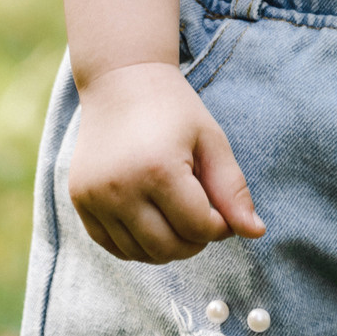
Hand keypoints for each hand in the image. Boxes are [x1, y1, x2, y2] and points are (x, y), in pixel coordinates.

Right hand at [65, 61, 265, 261]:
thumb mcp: (210, 140)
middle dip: (195, 240)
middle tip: (202, 214)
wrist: (120, 81)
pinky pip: (113, 247)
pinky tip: (152, 220)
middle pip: (169, 248)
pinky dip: (138, 245)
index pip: (199, 228)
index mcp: (159, 169)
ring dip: (168, 245)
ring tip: (177, 213)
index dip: (220, 225)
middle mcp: (120, 188)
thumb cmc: (173, 110)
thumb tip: (257, 233)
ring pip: (141, 254)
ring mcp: (95, 198)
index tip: (222, 207)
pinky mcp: (80, 201)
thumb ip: (233, 189)